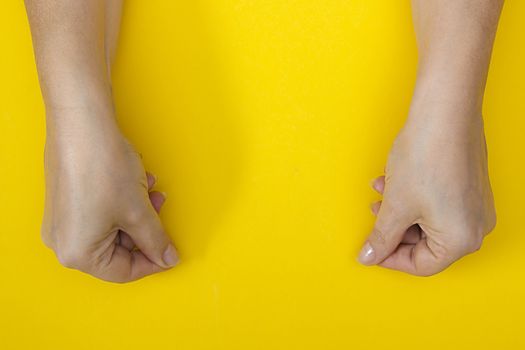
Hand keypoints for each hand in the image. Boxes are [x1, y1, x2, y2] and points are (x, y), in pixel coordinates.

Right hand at [41, 109, 178, 282]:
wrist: (83, 125)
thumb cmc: (104, 169)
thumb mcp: (139, 212)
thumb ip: (155, 241)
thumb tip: (167, 258)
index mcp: (77, 254)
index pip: (123, 272)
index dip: (153, 262)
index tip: (170, 253)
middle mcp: (63, 241)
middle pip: (117, 249)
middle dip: (145, 229)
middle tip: (160, 209)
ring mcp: (62, 221)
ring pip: (111, 228)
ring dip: (136, 212)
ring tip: (149, 189)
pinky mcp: (65, 201)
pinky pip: (99, 212)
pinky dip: (121, 201)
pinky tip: (135, 181)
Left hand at [358, 106, 495, 275]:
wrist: (444, 112)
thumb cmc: (425, 158)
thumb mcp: (395, 206)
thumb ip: (382, 237)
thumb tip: (369, 257)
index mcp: (462, 240)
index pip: (421, 265)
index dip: (390, 258)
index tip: (370, 250)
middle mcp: (476, 226)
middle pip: (425, 243)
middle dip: (394, 229)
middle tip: (374, 216)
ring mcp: (476, 206)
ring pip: (428, 221)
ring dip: (400, 210)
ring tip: (381, 191)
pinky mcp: (471, 187)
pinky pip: (438, 203)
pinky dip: (413, 197)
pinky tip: (392, 179)